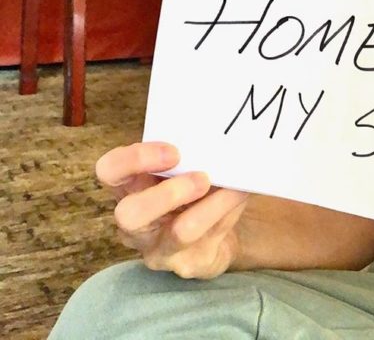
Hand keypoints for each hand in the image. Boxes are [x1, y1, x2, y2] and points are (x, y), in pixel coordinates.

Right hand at [96, 141, 248, 278]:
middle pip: (129, 214)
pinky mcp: (187, 265)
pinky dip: (229, 212)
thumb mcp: (184, 166)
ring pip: (178, 234)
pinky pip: (209, 241)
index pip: (109, 170)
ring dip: (211, 206)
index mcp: (129, 187)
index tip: (174, 152)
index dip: (136, 159)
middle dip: (168, 194)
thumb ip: (190, 151)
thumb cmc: (192, 188)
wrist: (216, 230)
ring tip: (232, 188)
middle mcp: (135, 223)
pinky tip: (240, 195)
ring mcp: (158, 249)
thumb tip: (218, 132)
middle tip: (202, 178)